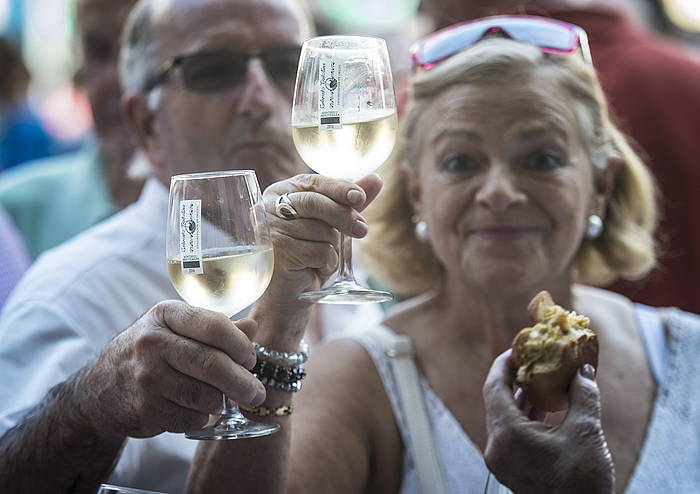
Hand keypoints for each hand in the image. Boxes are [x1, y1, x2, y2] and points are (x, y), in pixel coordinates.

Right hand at [77, 301, 264, 438]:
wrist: (102, 388)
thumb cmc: (151, 352)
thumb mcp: (176, 329)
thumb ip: (216, 328)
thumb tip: (252, 328)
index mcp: (165, 315)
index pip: (214, 326)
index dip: (239, 345)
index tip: (251, 358)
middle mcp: (152, 343)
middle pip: (212, 365)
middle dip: (243, 383)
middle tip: (257, 394)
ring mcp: (147, 377)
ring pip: (205, 395)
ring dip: (221, 402)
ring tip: (222, 399)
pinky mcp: (146, 409)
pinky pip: (192, 418)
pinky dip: (203, 417)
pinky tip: (198, 410)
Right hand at [258, 173, 381, 313]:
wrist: (290, 293)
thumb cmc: (308, 254)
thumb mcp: (331, 224)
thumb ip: (349, 201)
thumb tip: (376, 179)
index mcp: (281, 193)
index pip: (312, 182)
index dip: (339, 188)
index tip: (359, 198)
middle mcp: (270, 208)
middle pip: (315, 203)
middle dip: (343, 216)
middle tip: (362, 230)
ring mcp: (272, 231)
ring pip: (320, 230)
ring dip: (332, 247)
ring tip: (319, 258)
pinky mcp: (279, 254)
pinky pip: (319, 252)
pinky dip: (327, 263)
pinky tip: (315, 269)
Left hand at [482, 350, 613, 493]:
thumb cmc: (582, 484)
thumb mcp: (586, 432)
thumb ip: (583, 395)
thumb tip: (583, 371)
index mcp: (507, 434)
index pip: (494, 386)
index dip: (504, 364)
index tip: (517, 349)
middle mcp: (496, 447)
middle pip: (496, 401)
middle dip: (514, 379)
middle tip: (530, 362)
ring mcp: (501, 461)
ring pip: (503, 418)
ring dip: (520, 399)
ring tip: (539, 382)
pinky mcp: (510, 469)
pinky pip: (509, 434)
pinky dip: (523, 418)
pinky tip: (543, 409)